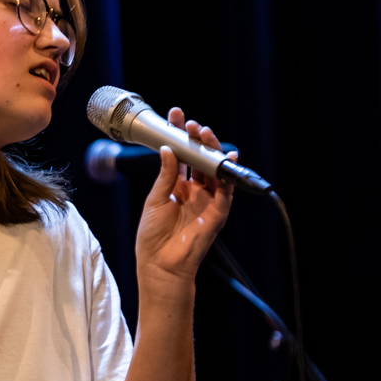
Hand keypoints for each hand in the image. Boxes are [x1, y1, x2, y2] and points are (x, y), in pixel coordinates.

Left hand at [134, 108, 233, 293]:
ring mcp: (208, 200)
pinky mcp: (218, 212)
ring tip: (204, 133)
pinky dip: (227, 174)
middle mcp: (195, 191)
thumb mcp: (155, 200)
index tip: (176, 116)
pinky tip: (225, 158)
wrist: (160, 265)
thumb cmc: (153, 237)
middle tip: (190, 125)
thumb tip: (169, 149)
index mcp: (178, 187)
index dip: (180, 135)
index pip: (182, 155)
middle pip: (200, 159)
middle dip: (197, 139)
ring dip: (211, 151)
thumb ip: (165, 175)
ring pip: (214, 170)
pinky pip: (226, 190)